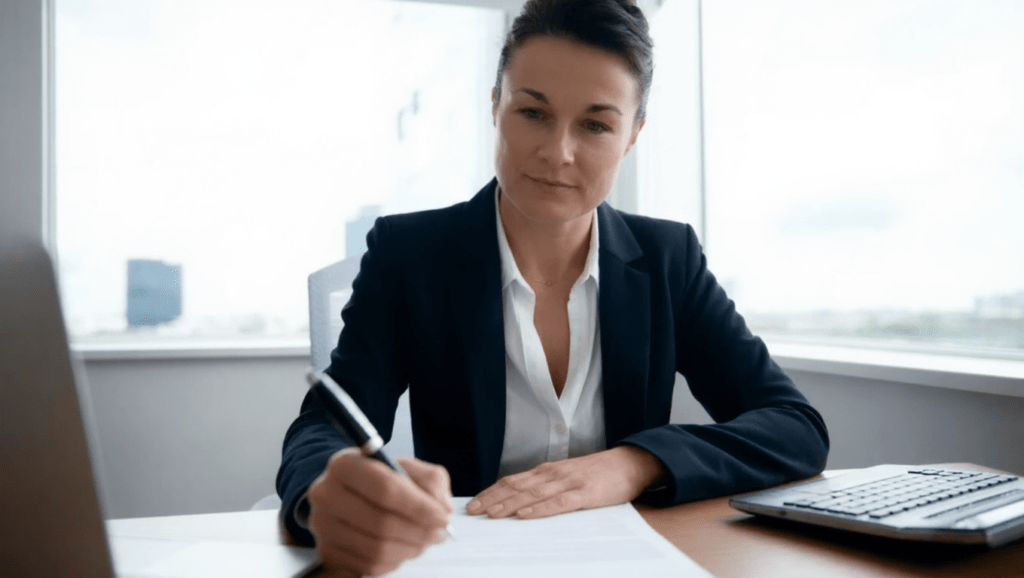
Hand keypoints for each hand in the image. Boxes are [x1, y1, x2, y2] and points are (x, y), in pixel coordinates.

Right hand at [307, 448, 452, 576]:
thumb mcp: (407, 467)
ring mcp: (323, 525)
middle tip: (440, 532)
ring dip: (410, 548)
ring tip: (425, 540)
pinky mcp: (327, 550)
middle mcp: (326, 493)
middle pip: (381, 522)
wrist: (346, 493)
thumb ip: (430, 481)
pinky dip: (395, 560)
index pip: (386, 489)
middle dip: (419, 531)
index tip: (443, 517)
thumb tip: (442, 510)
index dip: (419, 507)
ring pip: (376, 548)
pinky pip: (368, 564)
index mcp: (345, 464)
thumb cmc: (379, 478)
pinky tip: (405, 548)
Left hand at [465, 446, 665, 519]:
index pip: (512, 481)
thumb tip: (518, 502)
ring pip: (532, 494)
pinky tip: (525, 515)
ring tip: (492, 514)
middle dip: (493, 499)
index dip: (491, 492)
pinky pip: (558, 502)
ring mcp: (568, 482)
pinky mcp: (584, 493)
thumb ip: (545, 487)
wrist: (629, 463)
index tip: (473, 504)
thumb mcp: (566, 477)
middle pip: (516, 487)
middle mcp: (552, 474)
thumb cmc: (596, 474)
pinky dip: (540, 509)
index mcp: (546, 472)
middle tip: (473, 511)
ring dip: (510, 504)